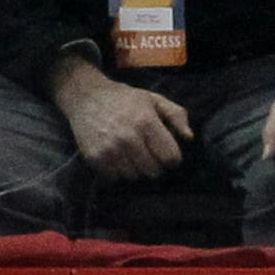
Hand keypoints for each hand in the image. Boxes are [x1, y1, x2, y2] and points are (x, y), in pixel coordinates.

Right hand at [47, 56, 194, 181]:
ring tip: (133, 157)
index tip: (169, 156)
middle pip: (152, 171)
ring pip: (134, 176)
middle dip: (155, 166)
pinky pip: (114, 178)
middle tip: (150, 157)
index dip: (173, 159)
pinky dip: (119, 172)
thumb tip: (189, 137)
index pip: (169, 156)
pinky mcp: (94, 158)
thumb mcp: (154, 99)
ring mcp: (109, 150)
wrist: (86, 97)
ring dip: (136, 170)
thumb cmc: (124, 98)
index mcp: (146, 122)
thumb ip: (176, 115)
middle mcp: (128, 138)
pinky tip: (118, 159)